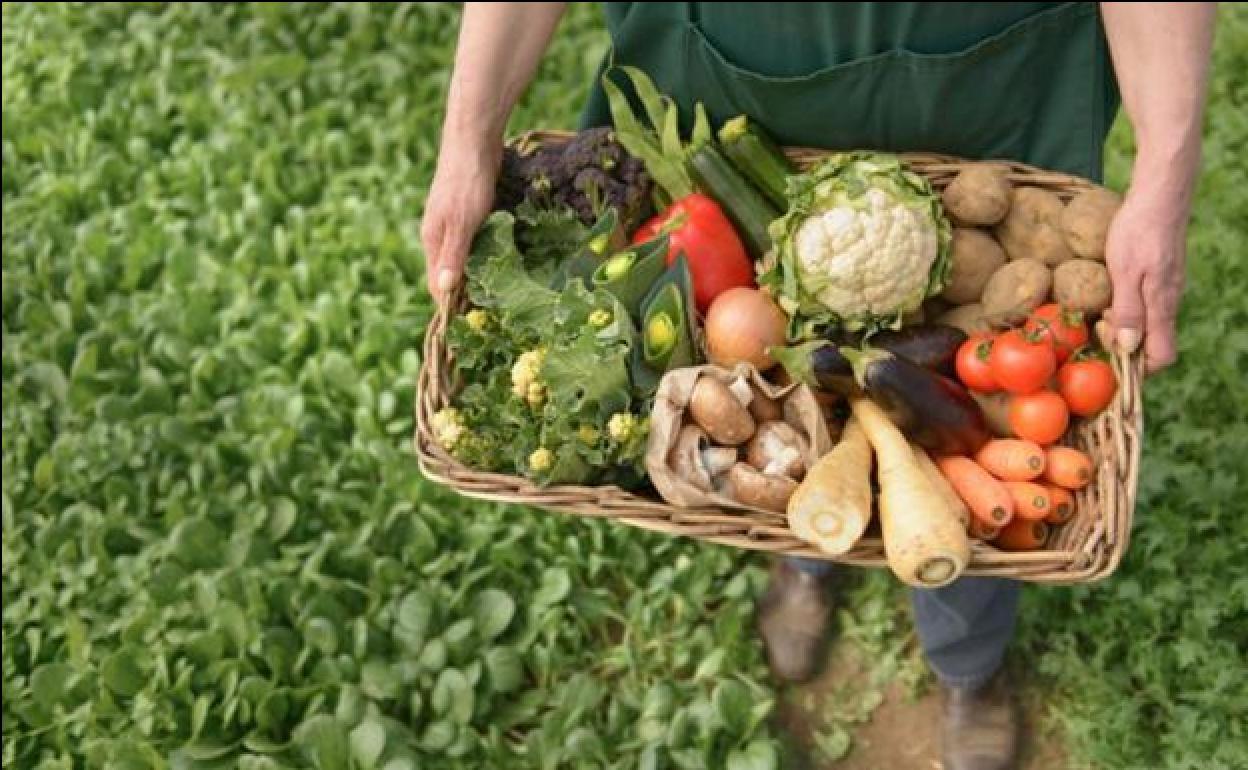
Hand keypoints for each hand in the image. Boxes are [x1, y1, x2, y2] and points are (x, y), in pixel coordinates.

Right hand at [421, 139, 499, 301]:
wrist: (473, 140)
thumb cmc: (467, 181)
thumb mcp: (463, 222)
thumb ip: (454, 255)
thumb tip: (444, 290)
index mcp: (432, 240)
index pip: (436, 285)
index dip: (451, 306)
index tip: (472, 326)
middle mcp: (439, 235)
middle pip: (449, 273)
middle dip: (465, 294)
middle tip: (492, 316)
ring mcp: (454, 224)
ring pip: (463, 258)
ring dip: (477, 275)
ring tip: (499, 296)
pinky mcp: (469, 213)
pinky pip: (475, 242)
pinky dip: (486, 255)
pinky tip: (502, 261)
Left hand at [1104, 190, 1189, 372]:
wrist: (1159, 195)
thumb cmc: (1139, 230)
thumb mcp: (1125, 272)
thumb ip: (1128, 311)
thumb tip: (1128, 348)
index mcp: (1162, 306)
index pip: (1162, 357)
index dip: (1138, 368)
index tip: (1111, 358)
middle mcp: (1169, 302)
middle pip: (1153, 344)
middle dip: (1124, 345)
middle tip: (1100, 324)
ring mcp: (1167, 289)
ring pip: (1148, 324)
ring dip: (1123, 325)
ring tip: (1102, 308)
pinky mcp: (1162, 277)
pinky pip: (1146, 305)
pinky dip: (1127, 308)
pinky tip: (1110, 293)